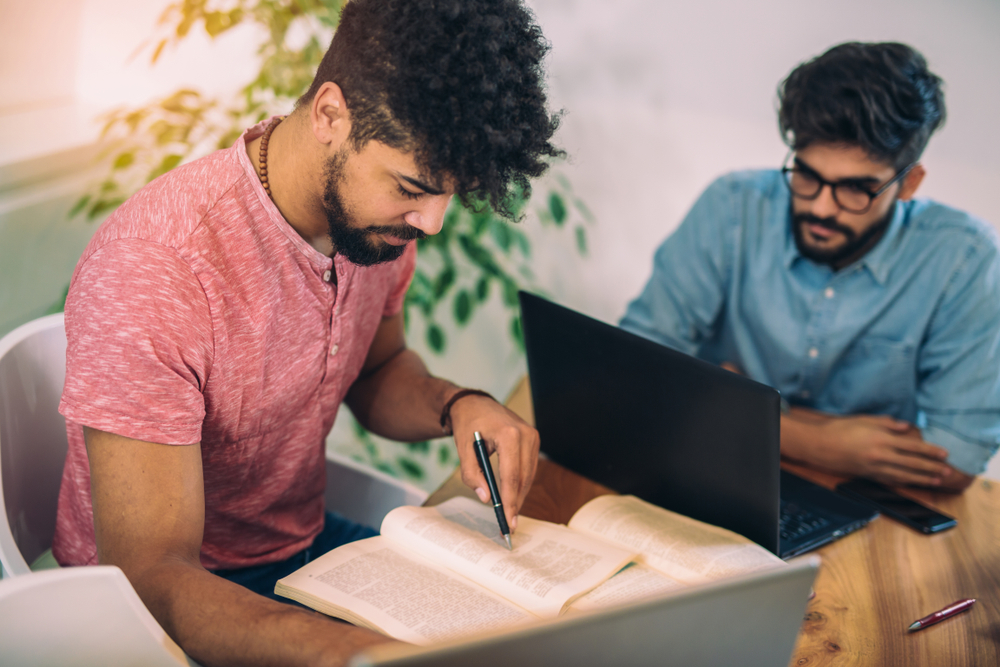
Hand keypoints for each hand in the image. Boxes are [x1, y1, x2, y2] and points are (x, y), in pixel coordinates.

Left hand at [448, 394, 539, 530]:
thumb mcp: (463, 449)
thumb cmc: (468, 424)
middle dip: (516, 503)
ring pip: (529, 475)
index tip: (507, 520)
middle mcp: (526, 434)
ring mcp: (532, 436)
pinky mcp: (533, 439)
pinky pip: (530, 467)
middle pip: (523, 478)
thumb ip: (472, 474)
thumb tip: (486, 498)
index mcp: (509, 434)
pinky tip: (513, 497)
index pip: (512, 475)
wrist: (474, 403)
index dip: (509, 501)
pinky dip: (522, 483)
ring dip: (520, 495)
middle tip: (508, 525)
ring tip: (510, 515)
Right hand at [783, 411, 953, 486]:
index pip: (912, 446)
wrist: (819, 444)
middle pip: (912, 463)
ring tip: (936, 481)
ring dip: (922, 478)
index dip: (930, 451)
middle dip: (932, 468)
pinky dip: (904, 482)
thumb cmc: (840, 428)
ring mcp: (874, 467)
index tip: (944, 454)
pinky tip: (913, 482)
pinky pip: (890, 480)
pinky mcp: (867, 475)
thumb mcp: (864, 419)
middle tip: (948, 471)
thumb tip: (907, 427)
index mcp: (881, 438)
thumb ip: (887, 423)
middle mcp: (880, 454)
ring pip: (904, 475)